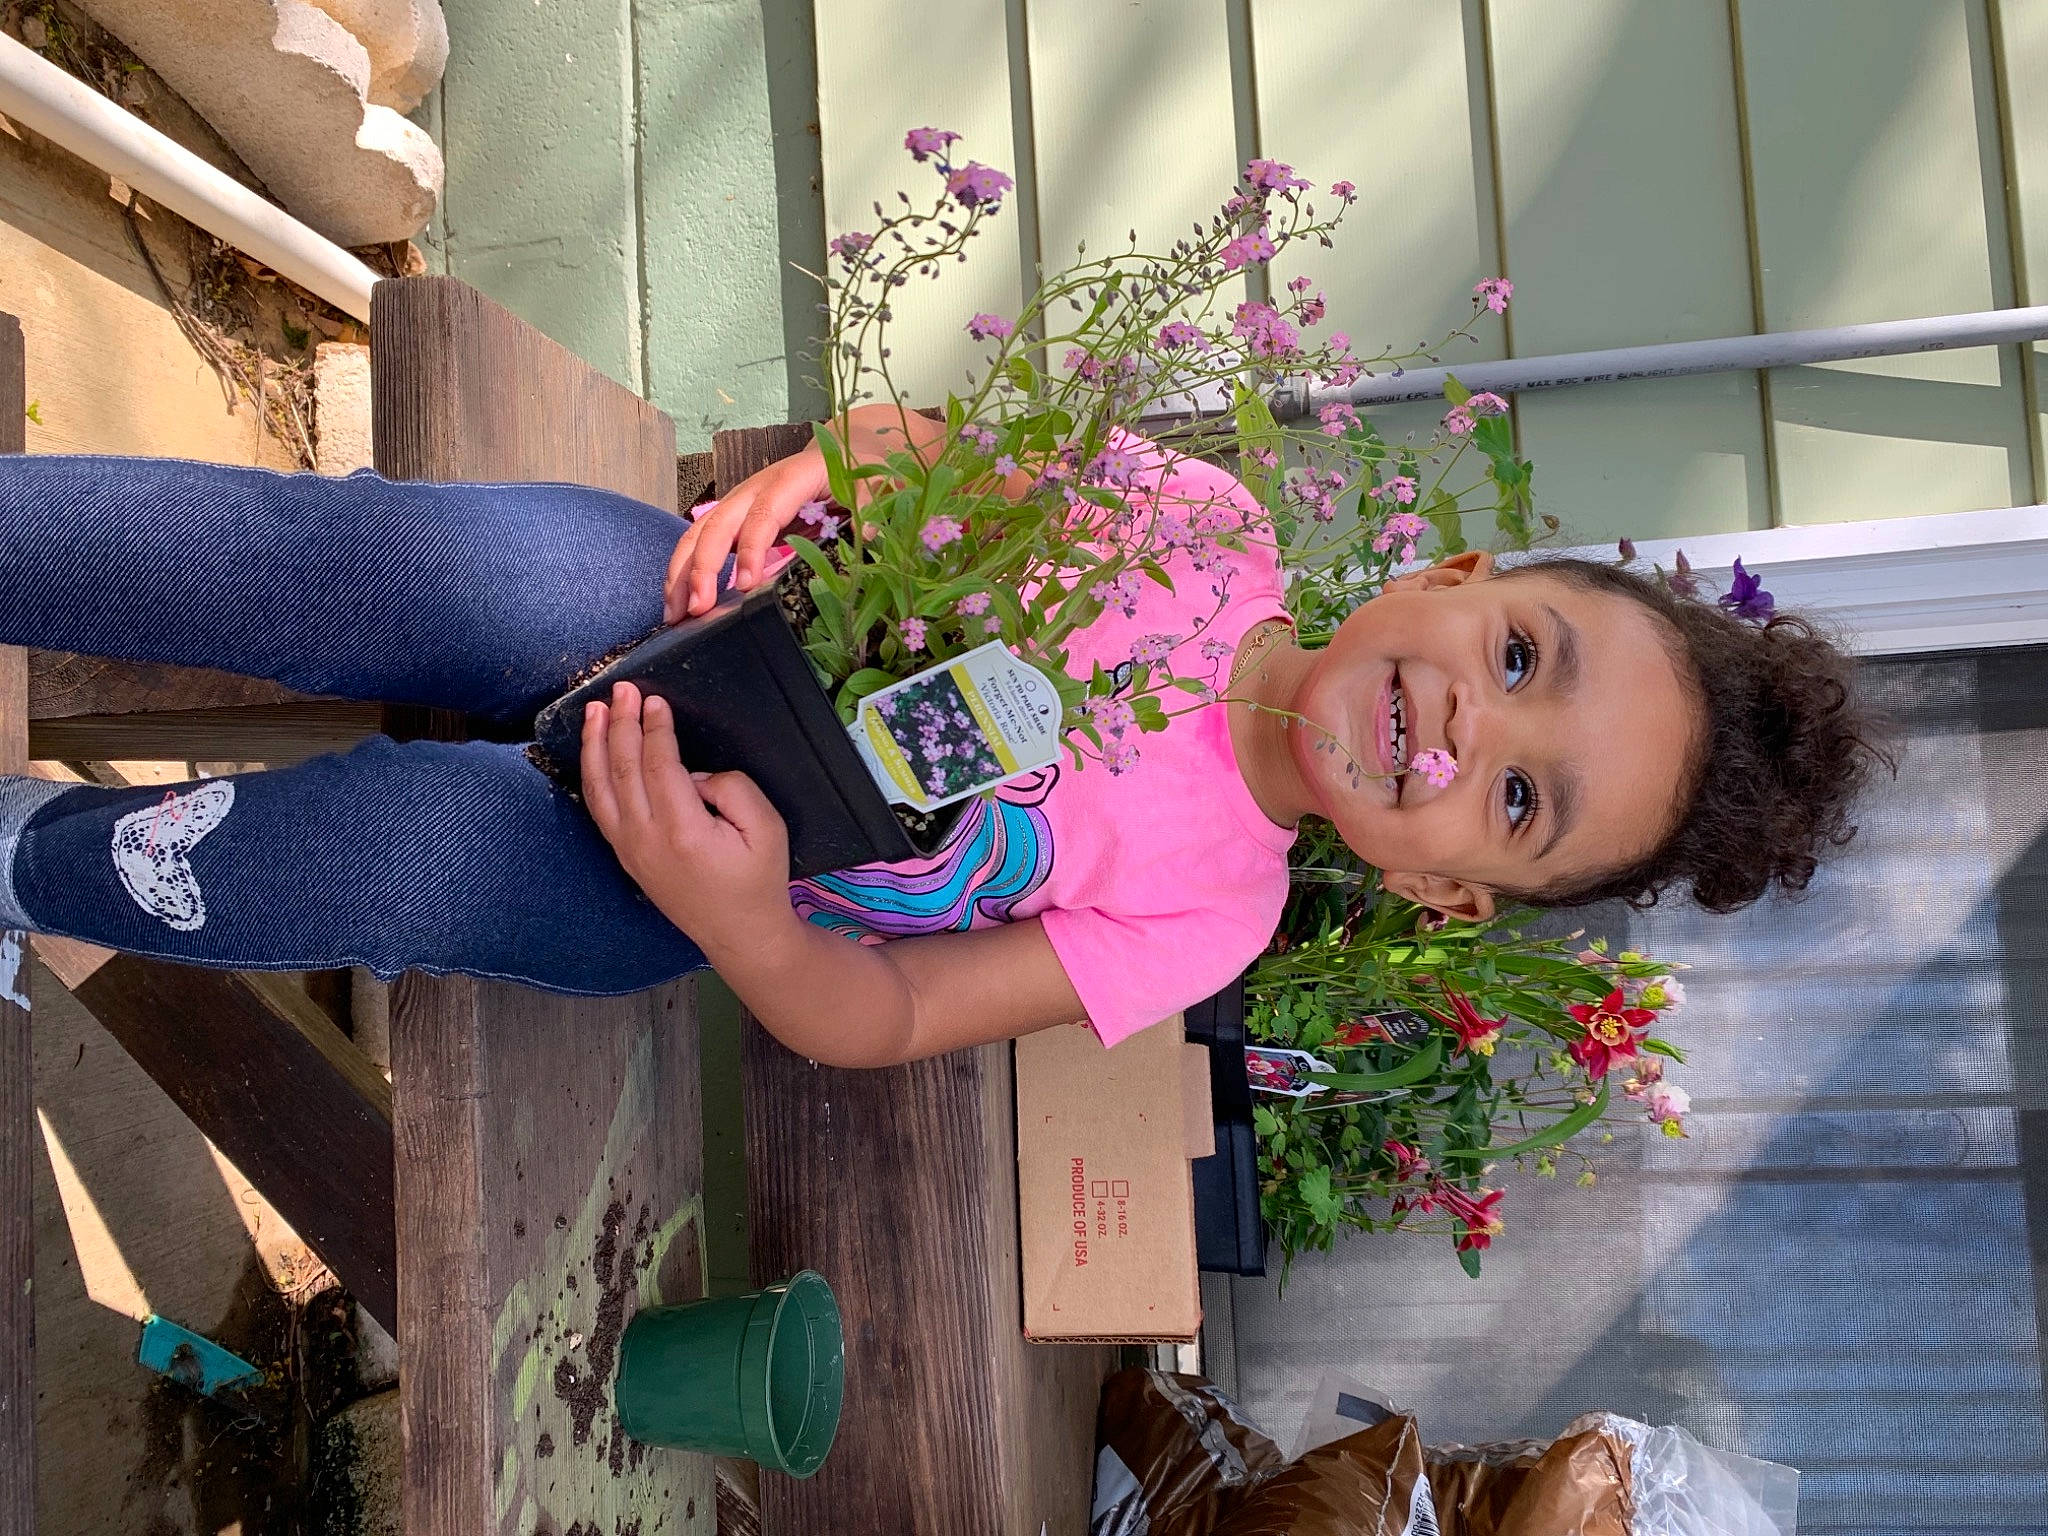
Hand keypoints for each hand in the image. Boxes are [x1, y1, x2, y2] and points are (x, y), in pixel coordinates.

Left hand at [580, 681, 792, 940]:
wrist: (740, 934)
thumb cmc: (758, 880)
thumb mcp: (769, 829)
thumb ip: (735, 789)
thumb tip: (696, 775)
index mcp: (684, 832)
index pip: (659, 766)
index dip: (655, 729)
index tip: (654, 700)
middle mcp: (647, 841)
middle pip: (623, 769)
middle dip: (620, 724)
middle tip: (621, 690)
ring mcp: (630, 850)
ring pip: (600, 788)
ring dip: (595, 745)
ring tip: (593, 710)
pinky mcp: (625, 856)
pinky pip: (600, 808)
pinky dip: (592, 774)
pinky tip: (594, 751)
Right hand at [662, 404, 951, 621]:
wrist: (848, 446)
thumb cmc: (862, 469)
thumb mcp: (876, 483)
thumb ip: (871, 505)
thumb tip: (867, 535)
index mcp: (793, 479)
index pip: (765, 513)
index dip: (751, 548)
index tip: (745, 585)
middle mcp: (758, 487)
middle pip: (719, 524)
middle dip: (702, 567)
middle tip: (695, 610)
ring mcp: (741, 500)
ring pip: (700, 532)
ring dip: (682, 572)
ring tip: (673, 615)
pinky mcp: (736, 515)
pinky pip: (703, 539)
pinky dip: (687, 569)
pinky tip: (680, 600)